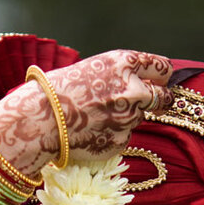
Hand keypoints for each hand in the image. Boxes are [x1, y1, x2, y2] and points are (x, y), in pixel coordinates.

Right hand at [0, 50, 173, 177]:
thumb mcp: (91, 68)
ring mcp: (129, 118)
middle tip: (150, 103)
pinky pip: (124, 136)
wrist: (39, 121)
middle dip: (159, 99)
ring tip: (97, 116)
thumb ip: (119, 75)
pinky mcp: (121, 141)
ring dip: (126, 117)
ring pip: (139, 117)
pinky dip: (112, 134)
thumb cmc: (58, 90)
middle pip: (163, 97)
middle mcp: (133, 90)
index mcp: (124, 63)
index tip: (160, 80)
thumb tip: (139, 84)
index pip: (163, 68)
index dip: (162, 75)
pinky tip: (90, 130)